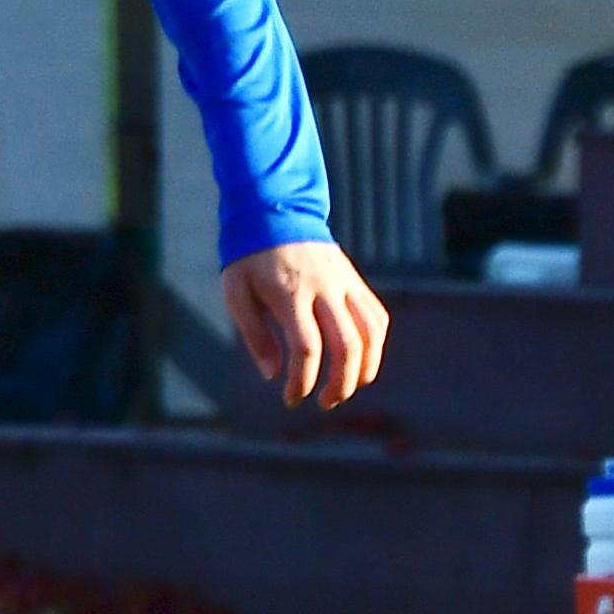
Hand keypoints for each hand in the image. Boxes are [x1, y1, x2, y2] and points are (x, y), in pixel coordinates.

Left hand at [222, 238, 388, 410]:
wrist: (276, 210)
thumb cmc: (250, 258)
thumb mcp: (237, 293)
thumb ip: (254, 335)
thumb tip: (272, 375)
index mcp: (290, 292)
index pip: (307, 347)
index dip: (302, 382)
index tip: (291, 400)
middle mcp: (324, 288)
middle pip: (347, 344)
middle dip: (341, 384)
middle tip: (326, 403)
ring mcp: (345, 282)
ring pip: (372, 332)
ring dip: (365, 368)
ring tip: (348, 388)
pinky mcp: (355, 280)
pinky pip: (377, 317)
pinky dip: (375, 345)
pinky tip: (361, 361)